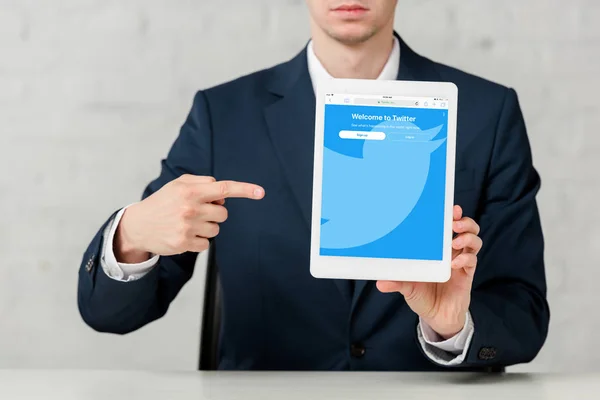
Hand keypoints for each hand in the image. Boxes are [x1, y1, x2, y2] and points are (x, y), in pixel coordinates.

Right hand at [115, 175, 264, 261]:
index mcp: (190, 191)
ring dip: (206, 227)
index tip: (261, 192)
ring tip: (187, 224)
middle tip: (196, 212)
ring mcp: (187, 227)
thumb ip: (202, 183)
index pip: (224, 189)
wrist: (138, 225)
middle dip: (214, 213)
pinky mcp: (184, 243)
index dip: (245, 190)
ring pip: (216, 230)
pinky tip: (184, 235)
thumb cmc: (162, 202)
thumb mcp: (178, 185)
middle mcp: (190, 208)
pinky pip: (206, 244)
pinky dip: (199, 241)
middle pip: (223, 214)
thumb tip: (222, 195)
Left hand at [376, 205, 481, 338]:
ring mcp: (460, 261)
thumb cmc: (422, 296)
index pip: (446, 225)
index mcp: (436, 248)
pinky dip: (466, 258)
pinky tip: (454, 263)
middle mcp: (450, 251)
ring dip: (467, 237)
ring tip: (455, 242)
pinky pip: (472, 260)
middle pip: (465, 227)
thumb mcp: (407, 287)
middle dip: (463, 221)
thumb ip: (397, 282)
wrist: (437, 317)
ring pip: (473, 240)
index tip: (450, 207)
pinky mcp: (467, 273)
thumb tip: (380, 283)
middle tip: (454, 222)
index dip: (450, 214)